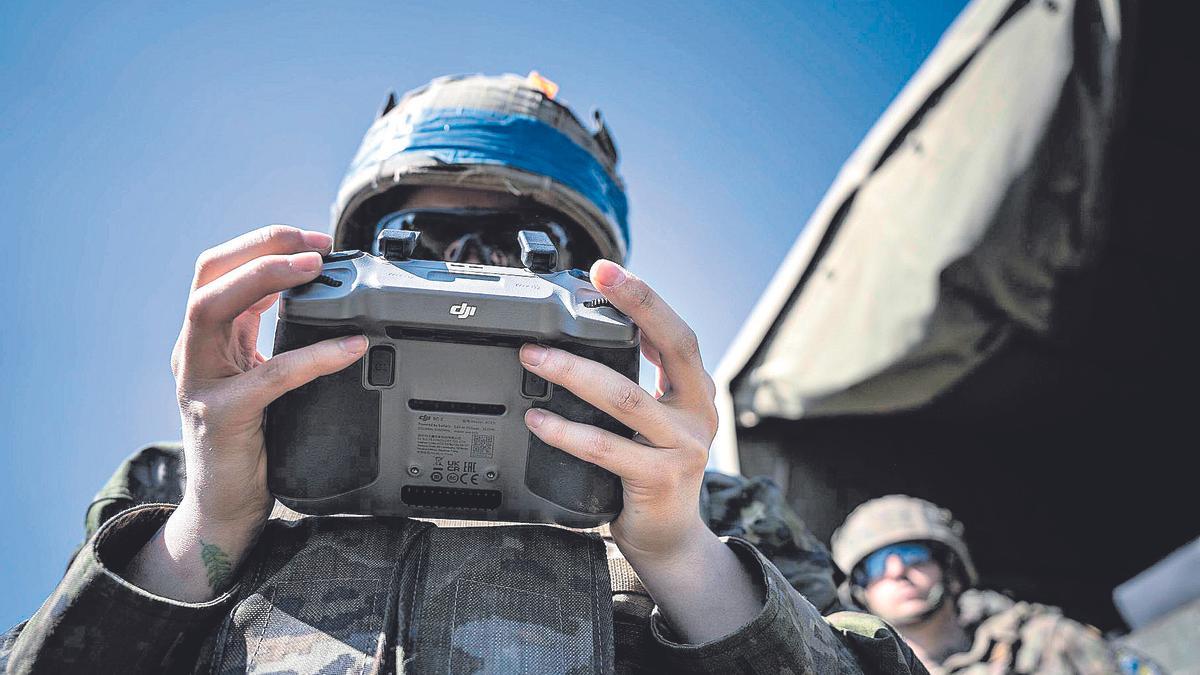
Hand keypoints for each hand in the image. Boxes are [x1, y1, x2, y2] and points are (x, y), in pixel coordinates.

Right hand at [126, 225, 366, 600]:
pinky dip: (311, 356)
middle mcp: (193, 353)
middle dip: (261, 248)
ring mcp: (200, 383)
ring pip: (214, 309)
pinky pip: (268, 375)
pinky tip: (349, 347)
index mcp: (206, 339)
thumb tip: (307, 289)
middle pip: (209, 276)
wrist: (225, 505)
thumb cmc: (250, 438)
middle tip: (314, 244)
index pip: (219, 269)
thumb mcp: (254, 373)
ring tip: (314, 269)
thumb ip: (265, 334)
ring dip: (266, 279)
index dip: (263, 245)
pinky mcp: (223, 416)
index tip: (313, 239)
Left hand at [519, 260, 762, 640]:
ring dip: (574, 372)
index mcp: (695, 391)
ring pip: (625, 398)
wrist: (669, 540)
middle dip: (633, 306)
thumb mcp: (654, 421)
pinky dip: (567, 431)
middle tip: (591, 281)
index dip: (645, 298)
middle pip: (673, 346)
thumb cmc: (651, 474)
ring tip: (534, 356)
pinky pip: (606, 448)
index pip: (676, 332)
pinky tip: (537, 418)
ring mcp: (683, 447)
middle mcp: (697, 412)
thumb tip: (593, 332)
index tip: (607, 270)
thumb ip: (638, 381)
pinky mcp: (660, 479)